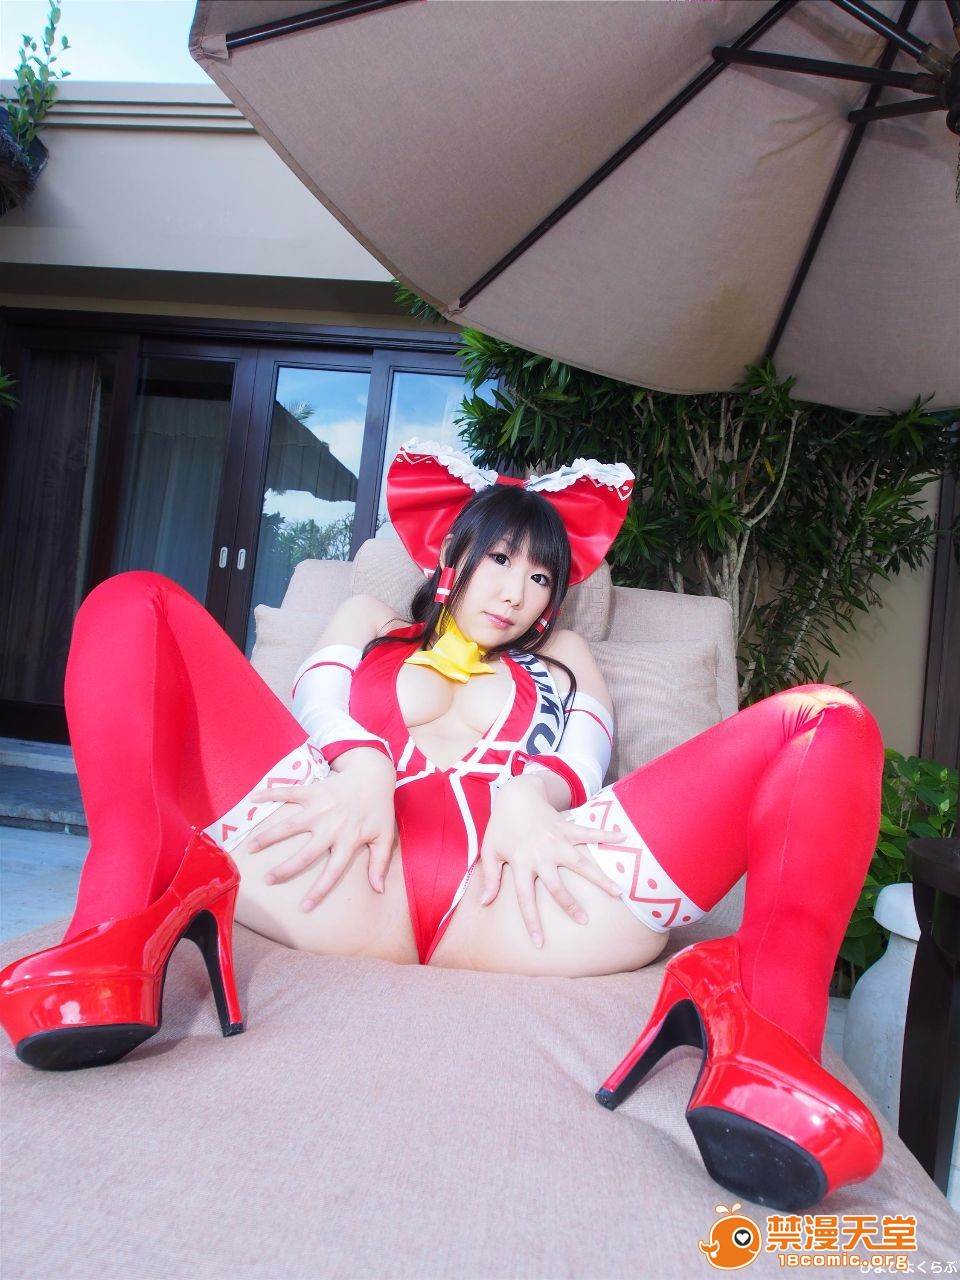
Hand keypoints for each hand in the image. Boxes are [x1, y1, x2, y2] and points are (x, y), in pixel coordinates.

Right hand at [245, 752, 396, 909]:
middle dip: (285, 868)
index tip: (304, 907)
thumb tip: (378, 890)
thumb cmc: (379, 808)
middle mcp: (331, 827)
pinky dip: (270, 794)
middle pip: (305, 853)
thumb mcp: (385, 837)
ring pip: (290, 826)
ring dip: (269, 836)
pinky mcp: (313, 790)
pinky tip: (253, 799)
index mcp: (348, 841)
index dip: (319, 890)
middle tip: (267, 879)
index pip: (333, 872)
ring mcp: (320, 808)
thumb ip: (380, 863)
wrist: (374, 774)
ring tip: (250, 847)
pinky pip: (289, 792)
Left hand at [478, 776, 623, 948]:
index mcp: (521, 863)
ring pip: (580, 863)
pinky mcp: (567, 828)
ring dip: (599, 877)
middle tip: (584, 920)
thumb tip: (484, 902)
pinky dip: (606, 835)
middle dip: (570, 905)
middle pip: (557, 885)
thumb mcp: (490, 850)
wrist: (515, 795)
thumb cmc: (501, 826)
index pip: (525, 898)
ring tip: (618, 892)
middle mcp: (541, 855)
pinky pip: (588, 833)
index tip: (539, 943)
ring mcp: (556, 841)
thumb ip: (490, 877)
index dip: (531, 921)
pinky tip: (623, 838)